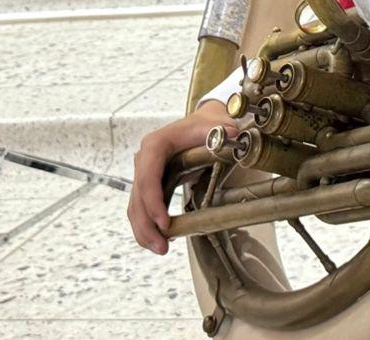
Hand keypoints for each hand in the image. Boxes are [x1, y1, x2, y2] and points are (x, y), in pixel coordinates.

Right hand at [128, 103, 224, 253]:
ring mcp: (144, 172)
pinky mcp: (149, 184)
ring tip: (161, 249)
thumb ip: (223, 131)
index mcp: (156, 145)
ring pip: (136, 207)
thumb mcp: (215, 126)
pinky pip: (141, 208)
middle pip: (138, 197)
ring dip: (144, 231)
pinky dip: (146, 226)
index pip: (148, 177)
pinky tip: (157, 240)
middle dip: (148, 225)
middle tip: (162, 247)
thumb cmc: (207, 125)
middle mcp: (144, 159)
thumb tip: (234, 134)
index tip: (165, 223)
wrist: (204, 121)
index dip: (153, 202)